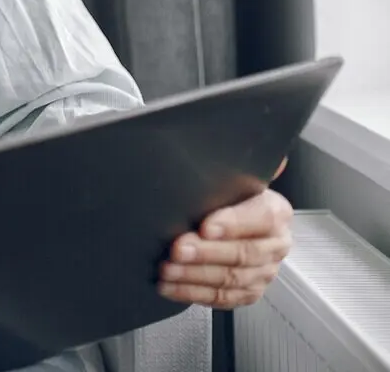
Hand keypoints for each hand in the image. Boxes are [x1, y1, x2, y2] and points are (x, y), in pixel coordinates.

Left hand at [158, 159, 293, 308]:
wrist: (233, 221)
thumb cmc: (230, 196)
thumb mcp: (233, 177)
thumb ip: (239, 165)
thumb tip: (256, 145)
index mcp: (276, 212)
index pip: (262, 217)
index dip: (233, 223)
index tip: (205, 226)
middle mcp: (276, 244)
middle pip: (245, 252)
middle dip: (206, 253)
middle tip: (177, 249)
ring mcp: (264, 271)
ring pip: (232, 278)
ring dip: (196, 276)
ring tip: (167, 269)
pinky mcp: (249, 291)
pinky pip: (223, 298)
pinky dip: (193, 294)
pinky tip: (170, 286)